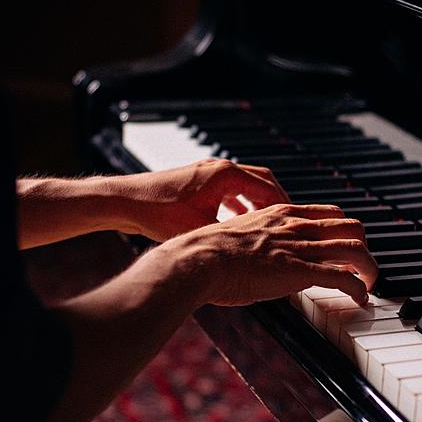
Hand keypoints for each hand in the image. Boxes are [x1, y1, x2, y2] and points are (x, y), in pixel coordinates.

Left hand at [113, 159, 289, 240]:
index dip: (285, 206)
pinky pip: (228, 189)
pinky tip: (239, 221)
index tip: (297, 222)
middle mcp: (218, 168)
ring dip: (258, 201)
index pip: (268, 186)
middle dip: (277, 201)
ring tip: (269, 223)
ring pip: (244, 184)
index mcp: (225, 175)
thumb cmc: (157, 213)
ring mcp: (207, 172)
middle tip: (289, 221)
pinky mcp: (196, 180)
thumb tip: (255, 253)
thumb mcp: (202, 229)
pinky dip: (239, 202)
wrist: (125, 201)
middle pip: (262, 180)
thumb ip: (232, 236)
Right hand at [159, 204, 378, 305]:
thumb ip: (255, 242)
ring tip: (370, 284)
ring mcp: (300, 247)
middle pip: (351, 226)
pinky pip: (343, 278)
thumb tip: (253, 257)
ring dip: (370, 268)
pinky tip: (360, 299)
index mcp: (281, 214)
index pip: (328, 214)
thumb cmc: (208, 253)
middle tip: (362, 266)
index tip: (345, 246)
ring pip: (356, 249)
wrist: (199, 259)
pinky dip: (359, 289)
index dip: (343, 230)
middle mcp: (296, 226)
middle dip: (363, 246)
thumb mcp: (237, 236)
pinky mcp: (301, 271)